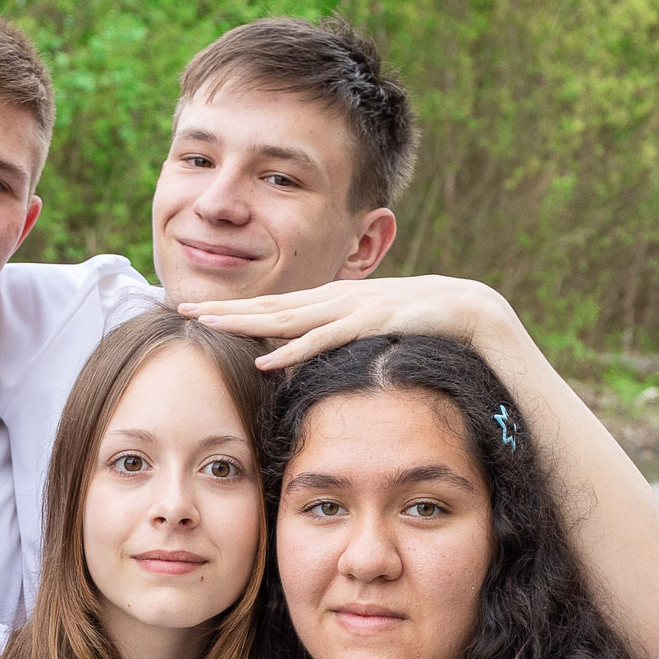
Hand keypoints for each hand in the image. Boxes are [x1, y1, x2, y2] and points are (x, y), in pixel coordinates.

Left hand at [177, 274, 513, 370]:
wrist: (473, 310)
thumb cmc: (425, 323)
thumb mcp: (374, 329)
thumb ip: (345, 336)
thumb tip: (317, 353)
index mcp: (333, 301)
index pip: (275, 304)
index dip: (236, 307)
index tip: (199, 310)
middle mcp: (336, 299)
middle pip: (271, 305)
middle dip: (227, 308)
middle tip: (184, 309)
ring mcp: (353, 308)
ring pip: (290, 317)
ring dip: (248, 322)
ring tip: (212, 326)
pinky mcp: (373, 322)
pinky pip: (327, 339)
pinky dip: (296, 348)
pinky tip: (269, 359)